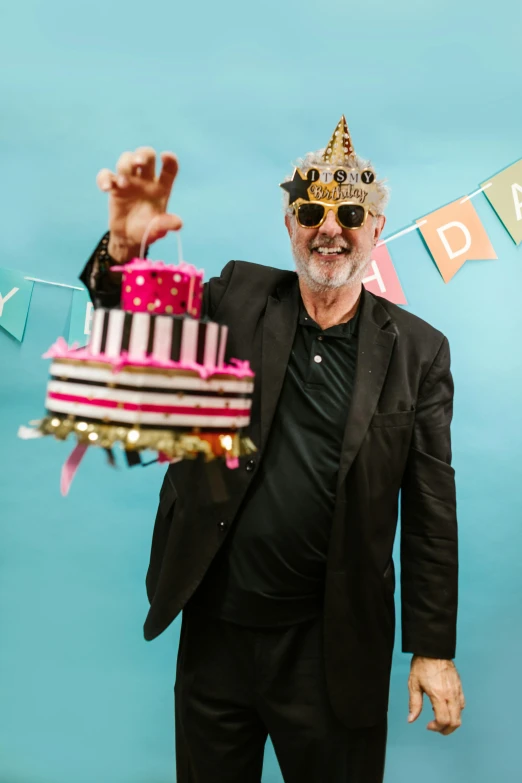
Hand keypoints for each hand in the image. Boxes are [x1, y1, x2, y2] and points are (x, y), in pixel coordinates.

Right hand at [96, 147, 182, 262]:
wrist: (128, 237)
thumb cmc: (147, 230)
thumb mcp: (158, 230)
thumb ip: (166, 224)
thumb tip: (178, 223)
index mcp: (161, 187)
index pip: (169, 168)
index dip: (170, 159)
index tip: (165, 156)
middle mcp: (146, 180)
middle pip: (146, 155)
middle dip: (142, 155)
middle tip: (139, 164)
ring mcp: (129, 181)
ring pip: (126, 159)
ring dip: (124, 165)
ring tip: (123, 184)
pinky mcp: (114, 187)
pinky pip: (106, 174)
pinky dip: (104, 178)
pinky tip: (105, 189)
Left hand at [407, 656, 464, 735]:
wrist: (434, 649)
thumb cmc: (422, 665)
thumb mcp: (413, 684)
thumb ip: (414, 704)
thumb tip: (411, 720)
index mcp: (439, 695)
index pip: (443, 721)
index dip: (436, 728)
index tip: (428, 725)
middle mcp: (450, 695)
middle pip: (455, 722)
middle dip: (446, 730)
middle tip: (435, 727)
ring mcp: (457, 691)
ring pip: (460, 715)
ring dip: (451, 721)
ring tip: (438, 715)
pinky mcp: (459, 687)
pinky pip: (461, 704)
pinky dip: (455, 711)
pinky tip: (445, 706)